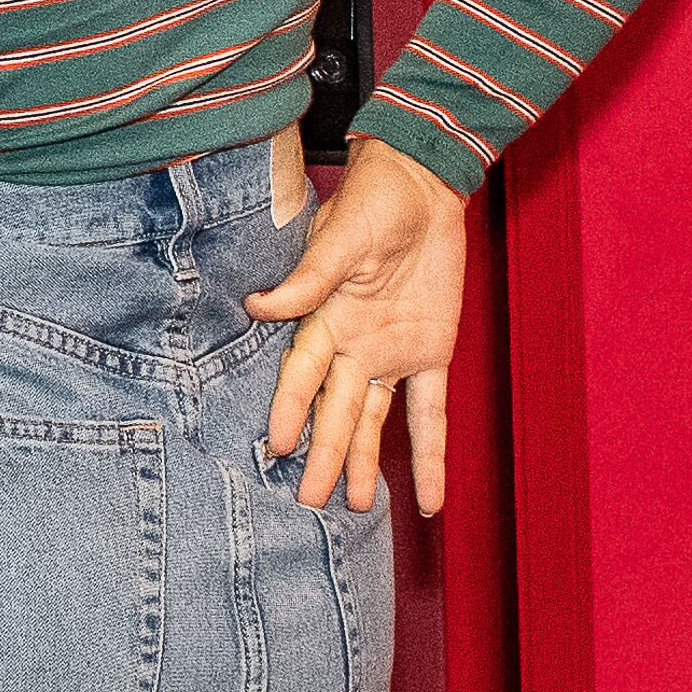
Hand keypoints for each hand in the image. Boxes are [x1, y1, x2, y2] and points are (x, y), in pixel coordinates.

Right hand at [243, 150, 469, 518]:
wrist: (423, 185)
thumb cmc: (373, 200)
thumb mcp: (341, 235)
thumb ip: (309, 278)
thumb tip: (259, 306)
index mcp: (325, 316)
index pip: (303, 371)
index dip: (291, 407)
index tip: (279, 444)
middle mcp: (353, 344)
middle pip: (335, 409)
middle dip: (324, 453)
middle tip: (311, 499)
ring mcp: (391, 353)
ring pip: (372, 420)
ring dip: (364, 462)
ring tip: (356, 506)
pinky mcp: (431, 353)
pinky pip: (431, 412)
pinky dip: (432, 454)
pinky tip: (430, 496)